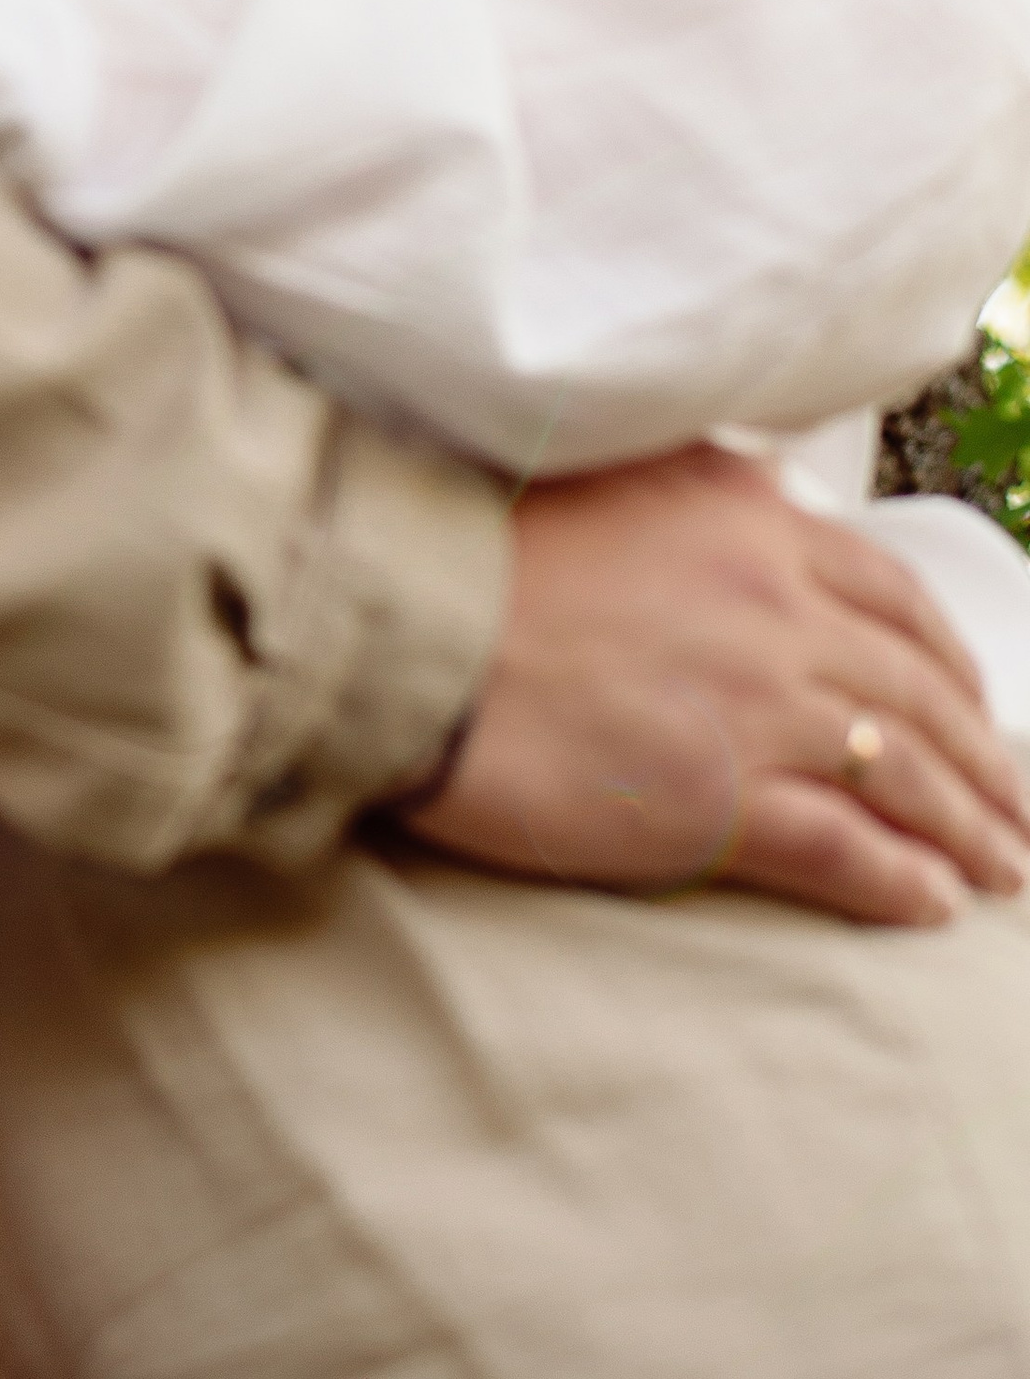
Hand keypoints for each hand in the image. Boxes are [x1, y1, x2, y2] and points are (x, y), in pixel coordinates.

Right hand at [405, 442, 1029, 925]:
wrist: (410, 621)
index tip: (972, 702)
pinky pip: (846, 848)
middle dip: (986, 757)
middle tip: (1019, 804)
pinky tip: (936, 905)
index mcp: (752, 520)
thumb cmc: (480, 547)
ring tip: (1007, 869)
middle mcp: (778, 605)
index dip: (949, 659)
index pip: (892, 596)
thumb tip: (758, 497)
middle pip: (921, 690)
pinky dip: (902, 881)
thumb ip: (701, 488)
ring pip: (904, 771)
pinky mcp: (723, 800)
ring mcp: (760, 706)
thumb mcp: (611, 472)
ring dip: (970, 829)